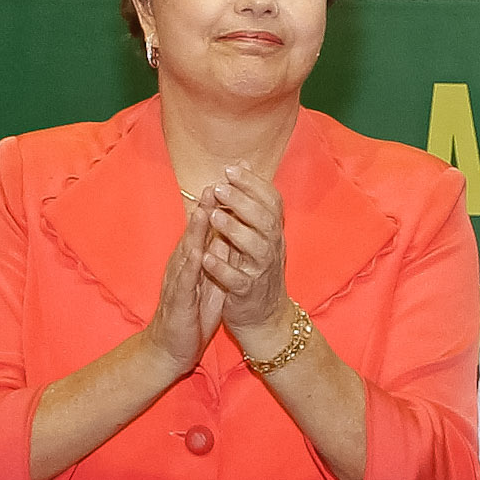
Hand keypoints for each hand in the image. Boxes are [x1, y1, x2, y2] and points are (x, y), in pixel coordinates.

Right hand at [143, 193, 231, 377]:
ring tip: (205, 208)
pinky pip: (185, 281)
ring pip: (187, 251)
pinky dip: (191, 265)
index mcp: (192, 262)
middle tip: (215, 184)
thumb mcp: (208, 282)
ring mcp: (178, 282)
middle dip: (205, 209)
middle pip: (194, 233)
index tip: (227, 187)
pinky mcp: (178, 301)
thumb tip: (227, 236)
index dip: (214, 208)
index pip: (203, 231)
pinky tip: (197, 251)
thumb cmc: (191, 315)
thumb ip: (215, 259)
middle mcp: (182, 266)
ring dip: (195, 230)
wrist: (170, 349)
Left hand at [195, 165, 290, 334]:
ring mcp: (262, 270)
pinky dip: (223, 269)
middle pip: (265, 219)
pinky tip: (206, 258)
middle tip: (220, 187)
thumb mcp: (255, 232)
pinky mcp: (248, 292)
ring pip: (255, 247)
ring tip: (213, 216)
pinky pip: (238, 280)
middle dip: (243, 201)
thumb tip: (242, 163)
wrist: (264, 316)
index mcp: (272, 230)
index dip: (253, 183)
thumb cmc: (254, 267)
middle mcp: (272, 247)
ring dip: (234, 230)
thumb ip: (248, 199)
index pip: (271, 200)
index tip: (230, 169)